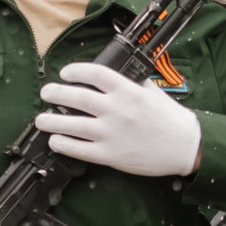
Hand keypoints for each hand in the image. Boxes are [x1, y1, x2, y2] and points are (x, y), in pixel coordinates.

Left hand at [35, 62, 202, 176]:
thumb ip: (132, 82)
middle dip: (56, 93)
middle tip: (46, 92)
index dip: (76, 70)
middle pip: (78, 97)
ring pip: (73, 125)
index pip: (96, 74)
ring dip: (52, 121)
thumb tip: (112, 75)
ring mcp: (112, 133)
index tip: (65, 72)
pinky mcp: (111, 154)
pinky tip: (55, 140)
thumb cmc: (171, 119)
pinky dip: (64, 144)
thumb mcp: (153, 92)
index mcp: (128, 92)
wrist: (185, 147)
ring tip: (40, 119)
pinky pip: (81, 149)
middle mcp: (118, 111)